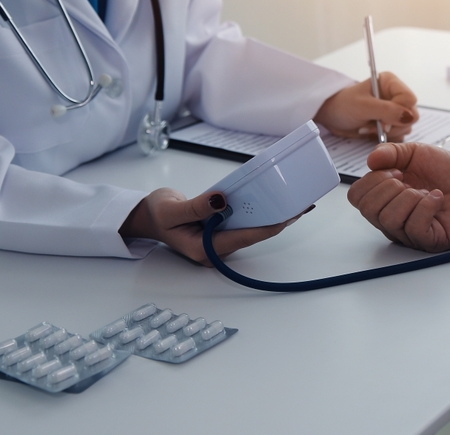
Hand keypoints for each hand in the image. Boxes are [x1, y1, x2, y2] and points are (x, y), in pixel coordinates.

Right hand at [120, 188, 302, 264]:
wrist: (147, 217)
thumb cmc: (157, 215)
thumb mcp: (171, 209)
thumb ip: (196, 206)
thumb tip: (221, 200)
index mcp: (204, 249)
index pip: (244, 237)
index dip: (268, 227)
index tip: (287, 217)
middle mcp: (216, 248)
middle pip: (254, 235)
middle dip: (278, 221)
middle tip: (302, 206)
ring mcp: (219, 240)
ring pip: (252, 228)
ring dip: (273, 216)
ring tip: (296, 203)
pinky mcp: (222, 230)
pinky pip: (245, 221)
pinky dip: (260, 211)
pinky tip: (276, 201)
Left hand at [314, 71, 418, 141]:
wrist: (332, 117)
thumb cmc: (343, 105)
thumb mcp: (363, 106)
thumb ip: (386, 110)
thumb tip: (409, 116)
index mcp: (391, 82)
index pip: (410, 99)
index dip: (399, 112)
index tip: (382, 121)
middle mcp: (396, 95)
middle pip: (412, 114)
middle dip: (393, 125)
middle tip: (376, 127)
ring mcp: (395, 109)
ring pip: (407, 125)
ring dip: (389, 132)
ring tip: (368, 128)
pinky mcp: (392, 123)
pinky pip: (401, 133)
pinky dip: (388, 137)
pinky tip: (372, 133)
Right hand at [347, 143, 449, 251]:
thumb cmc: (448, 173)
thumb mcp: (415, 153)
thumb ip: (390, 152)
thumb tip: (370, 160)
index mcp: (385, 198)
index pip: (357, 197)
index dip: (372, 180)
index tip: (396, 170)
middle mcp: (393, 218)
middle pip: (368, 209)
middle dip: (389, 187)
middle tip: (410, 181)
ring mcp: (409, 232)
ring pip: (389, 219)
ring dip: (410, 197)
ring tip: (426, 191)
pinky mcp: (429, 240)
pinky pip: (414, 227)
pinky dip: (426, 206)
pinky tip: (437, 198)